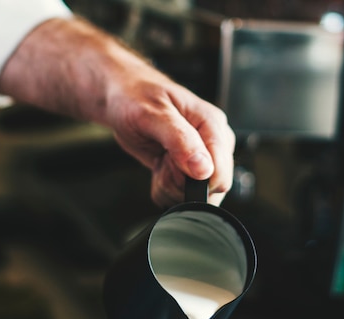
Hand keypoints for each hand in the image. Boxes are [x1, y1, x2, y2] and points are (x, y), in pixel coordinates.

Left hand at [103, 63, 235, 207]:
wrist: (123, 98)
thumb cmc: (136, 97)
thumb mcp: (153, 115)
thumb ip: (180, 140)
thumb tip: (204, 169)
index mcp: (212, 124)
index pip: (220, 173)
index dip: (192, 179)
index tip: (170, 161)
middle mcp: (213, 142)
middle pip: (210, 189)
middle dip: (179, 182)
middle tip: (162, 159)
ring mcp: (203, 157)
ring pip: (195, 195)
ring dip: (170, 185)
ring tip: (160, 160)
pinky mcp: (190, 169)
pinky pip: (182, 195)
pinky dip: (166, 188)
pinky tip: (160, 168)